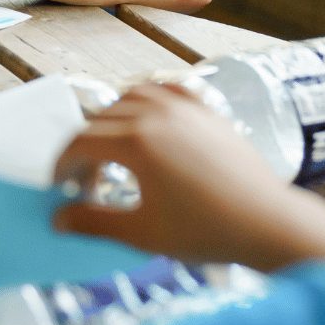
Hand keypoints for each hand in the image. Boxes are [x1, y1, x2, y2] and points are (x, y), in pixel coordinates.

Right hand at [53, 83, 293, 265]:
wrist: (266, 222)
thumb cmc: (205, 232)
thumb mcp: (142, 234)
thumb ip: (93, 223)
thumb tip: (58, 218)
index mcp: (136, 142)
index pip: (80, 142)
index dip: (62, 165)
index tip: (61, 189)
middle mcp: (156, 113)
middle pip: (101, 119)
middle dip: (85, 150)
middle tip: (86, 184)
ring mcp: (184, 107)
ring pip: (131, 96)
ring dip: (112, 120)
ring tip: (113, 152)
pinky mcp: (206, 110)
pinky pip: (167, 90)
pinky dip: (148, 101)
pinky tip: (148, 122)